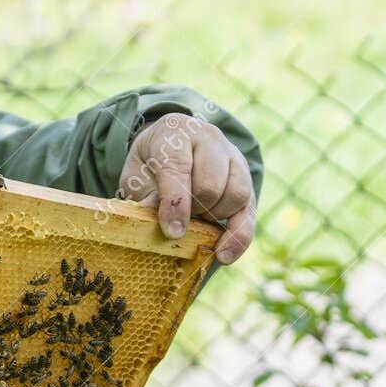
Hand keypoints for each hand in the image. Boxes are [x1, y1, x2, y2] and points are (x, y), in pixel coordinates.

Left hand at [118, 112, 255, 264]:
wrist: (168, 146)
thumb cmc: (149, 166)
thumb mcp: (136, 177)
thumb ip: (147, 197)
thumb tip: (165, 226)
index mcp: (175, 132)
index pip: (178, 168)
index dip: (175, 203)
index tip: (172, 232)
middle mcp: (209, 138)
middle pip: (210, 184)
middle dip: (193, 211)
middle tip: (176, 219)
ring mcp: (233, 156)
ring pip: (235, 195)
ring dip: (213, 218)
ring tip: (194, 220)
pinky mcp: (246, 178)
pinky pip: (249, 211)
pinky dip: (238, 236)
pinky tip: (225, 255)